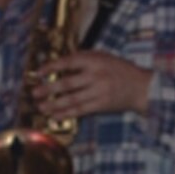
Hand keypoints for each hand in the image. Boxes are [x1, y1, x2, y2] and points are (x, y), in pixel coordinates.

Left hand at [28, 51, 151, 121]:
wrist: (140, 87)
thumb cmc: (119, 70)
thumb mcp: (103, 58)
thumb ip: (83, 60)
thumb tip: (59, 66)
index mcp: (95, 60)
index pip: (69, 62)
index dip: (52, 67)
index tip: (39, 72)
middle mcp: (96, 76)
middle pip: (67, 83)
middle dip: (49, 89)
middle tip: (34, 93)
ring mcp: (98, 92)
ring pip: (72, 100)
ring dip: (54, 104)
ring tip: (41, 106)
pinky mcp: (100, 105)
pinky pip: (80, 110)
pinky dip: (66, 113)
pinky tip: (54, 115)